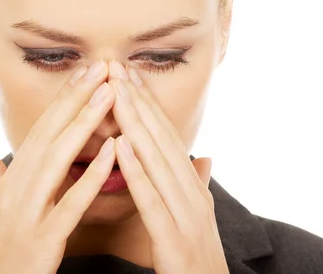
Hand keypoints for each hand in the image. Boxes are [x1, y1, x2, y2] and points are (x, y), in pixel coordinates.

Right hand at [0, 61, 116, 273]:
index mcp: (13, 178)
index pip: (43, 130)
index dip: (64, 99)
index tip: (85, 71)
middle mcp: (17, 187)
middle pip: (50, 133)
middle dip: (76, 97)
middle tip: (102, 65)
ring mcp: (28, 211)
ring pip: (58, 159)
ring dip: (84, 123)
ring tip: (109, 94)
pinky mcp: (42, 238)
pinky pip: (70, 203)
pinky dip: (91, 177)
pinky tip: (113, 153)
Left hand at [108, 61, 228, 273]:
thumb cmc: (195, 256)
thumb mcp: (197, 216)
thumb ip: (197, 184)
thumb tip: (204, 157)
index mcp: (191, 185)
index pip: (166, 136)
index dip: (148, 104)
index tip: (129, 74)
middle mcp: (191, 192)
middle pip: (162, 139)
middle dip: (140, 102)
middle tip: (119, 67)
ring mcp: (185, 214)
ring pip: (158, 161)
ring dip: (137, 125)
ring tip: (117, 94)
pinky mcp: (174, 238)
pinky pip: (152, 200)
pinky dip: (137, 171)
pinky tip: (120, 147)